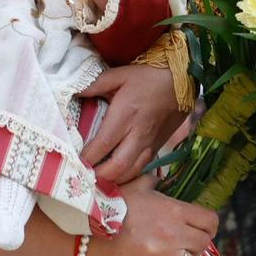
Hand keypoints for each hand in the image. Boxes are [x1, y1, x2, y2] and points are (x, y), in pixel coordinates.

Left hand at [78, 64, 184, 183]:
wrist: (183, 80)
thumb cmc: (149, 76)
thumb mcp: (120, 74)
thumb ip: (95, 84)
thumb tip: (72, 91)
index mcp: (125, 115)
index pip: (102, 145)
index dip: (86, 158)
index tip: (72, 162)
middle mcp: (138, 134)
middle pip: (117, 166)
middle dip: (99, 177)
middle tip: (83, 176)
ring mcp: (150, 143)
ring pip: (132, 172)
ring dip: (114, 180)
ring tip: (98, 180)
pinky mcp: (159, 146)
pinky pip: (142, 167)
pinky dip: (128, 174)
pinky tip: (118, 174)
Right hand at [88, 177, 217, 255]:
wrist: (85, 226)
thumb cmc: (109, 202)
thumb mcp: (135, 185)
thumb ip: (153, 183)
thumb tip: (159, 182)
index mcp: (174, 209)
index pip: (210, 221)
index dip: (208, 226)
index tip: (200, 229)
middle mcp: (174, 233)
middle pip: (204, 244)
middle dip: (194, 244)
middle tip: (180, 244)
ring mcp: (162, 255)